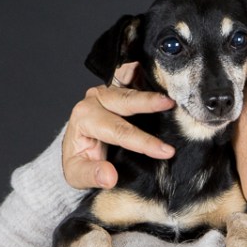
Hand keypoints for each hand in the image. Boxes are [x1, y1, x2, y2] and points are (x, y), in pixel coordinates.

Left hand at [61, 63, 175, 188]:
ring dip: (150, 88)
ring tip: (170, 89)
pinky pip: (128, 76)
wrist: (75, 149)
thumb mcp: (77, 175)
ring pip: (129, 86)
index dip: (144, 142)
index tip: (166, 151)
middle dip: (148, 103)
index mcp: (85, 119)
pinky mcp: (115, 88)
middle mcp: (94, 101)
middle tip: (170, 103)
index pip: (119, 131)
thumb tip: (109, 176)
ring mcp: (105, 92)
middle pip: (125, 101)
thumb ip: (92, 175)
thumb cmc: (78, 161)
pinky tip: (155, 70)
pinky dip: (141, 72)